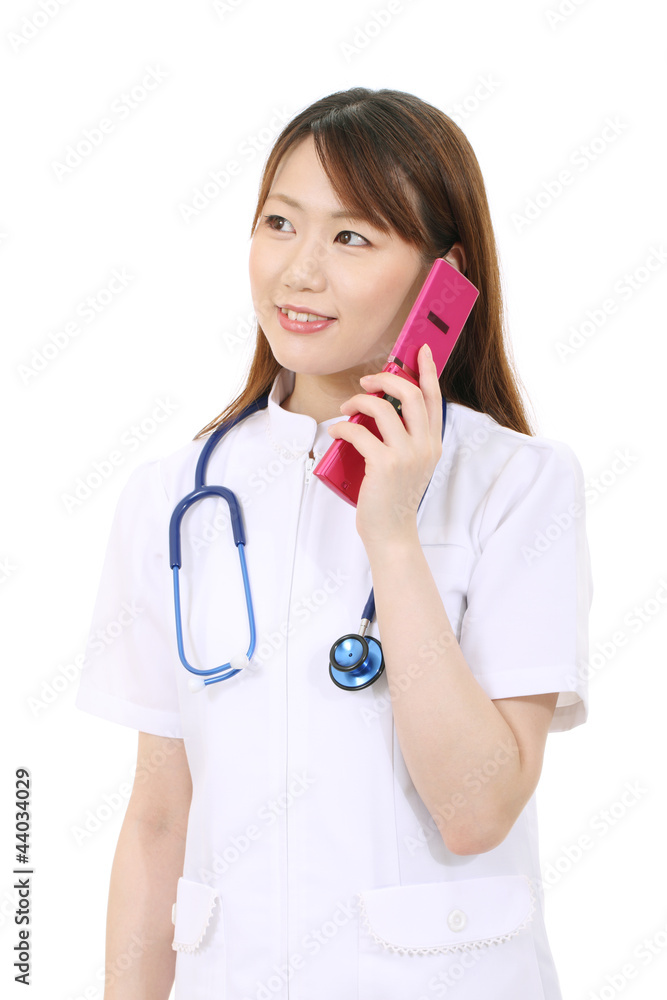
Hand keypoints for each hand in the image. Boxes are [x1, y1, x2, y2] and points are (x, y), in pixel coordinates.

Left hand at [327, 343, 442, 552]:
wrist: (392, 533)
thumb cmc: (393, 498)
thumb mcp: (410, 465)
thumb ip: (405, 438)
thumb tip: (380, 408)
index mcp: (432, 443)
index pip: (433, 398)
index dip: (427, 370)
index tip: (421, 351)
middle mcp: (424, 446)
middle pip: (410, 393)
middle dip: (386, 379)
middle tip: (368, 381)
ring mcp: (406, 455)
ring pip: (383, 408)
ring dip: (359, 400)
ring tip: (347, 405)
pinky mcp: (384, 465)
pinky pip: (359, 431)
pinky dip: (343, 427)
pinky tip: (336, 432)